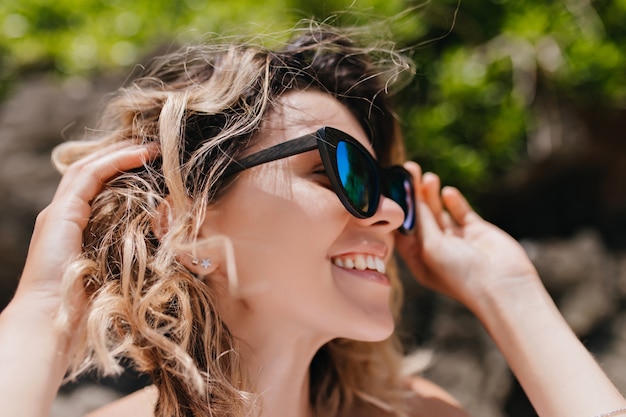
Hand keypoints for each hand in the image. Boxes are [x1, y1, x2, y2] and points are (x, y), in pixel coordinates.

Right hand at [13, 142, 157, 318]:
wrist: (52, 323)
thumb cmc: (88, 308)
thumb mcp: (116, 272)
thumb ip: (130, 254)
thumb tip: (166, 247)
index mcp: (74, 228)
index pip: (98, 186)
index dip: (124, 170)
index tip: (154, 162)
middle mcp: (63, 215)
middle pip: (92, 171)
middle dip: (122, 154)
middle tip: (154, 145)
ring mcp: (59, 213)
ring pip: (90, 167)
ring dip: (122, 152)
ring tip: (151, 144)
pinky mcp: (61, 214)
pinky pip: (91, 175)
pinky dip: (116, 161)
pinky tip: (141, 155)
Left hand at [395, 162, 538, 312]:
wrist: (503, 285)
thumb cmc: (459, 274)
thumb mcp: (431, 247)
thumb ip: (422, 221)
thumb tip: (414, 198)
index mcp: (418, 260)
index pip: (402, 230)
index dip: (397, 209)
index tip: (391, 186)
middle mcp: (435, 250)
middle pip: (419, 217)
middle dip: (413, 194)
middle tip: (409, 170)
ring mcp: (456, 240)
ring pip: (439, 212)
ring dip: (432, 195)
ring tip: (428, 177)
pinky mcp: (476, 232)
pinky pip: (460, 212)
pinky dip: (453, 202)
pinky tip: (448, 192)